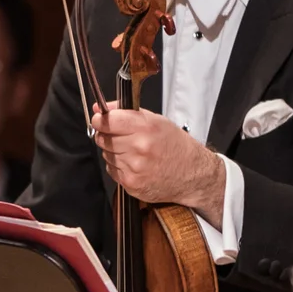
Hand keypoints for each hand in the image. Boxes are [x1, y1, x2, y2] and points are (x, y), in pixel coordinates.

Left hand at [91, 106, 224, 221]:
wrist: (193, 174)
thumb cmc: (175, 145)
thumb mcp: (156, 120)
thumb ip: (125, 112)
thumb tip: (99, 108)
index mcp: (146, 128)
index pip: (107, 121)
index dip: (100, 120)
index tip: (100, 120)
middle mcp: (139, 147)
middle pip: (102, 138)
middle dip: (108, 136)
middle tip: (124, 137)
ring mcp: (134, 167)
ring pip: (106, 154)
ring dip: (114, 152)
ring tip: (135, 152)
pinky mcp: (131, 183)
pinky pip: (112, 170)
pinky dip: (119, 166)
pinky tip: (136, 165)